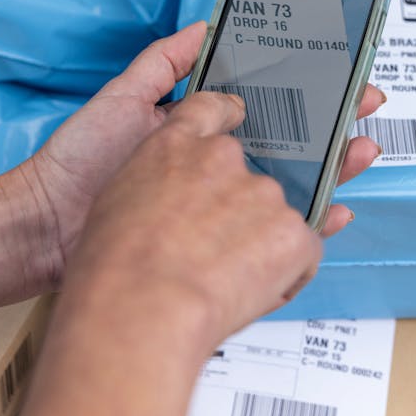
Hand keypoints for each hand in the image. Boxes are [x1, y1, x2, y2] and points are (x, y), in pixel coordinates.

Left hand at [0, 22, 385, 289]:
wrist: (47, 229)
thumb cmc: (80, 162)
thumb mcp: (122, 98)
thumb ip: (163, 64)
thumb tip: (204, 27)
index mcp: (196, 128)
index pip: (262, 103)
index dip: (300, 88)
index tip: (335, 71)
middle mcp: (214, 164)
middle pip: (288, 141)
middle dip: (331, 123)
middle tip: (365, 105)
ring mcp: (217, 204)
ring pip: (290, 183)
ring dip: (331, 167)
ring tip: (362, 150)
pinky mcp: (216, 242)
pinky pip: (273, 231)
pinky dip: (308, 221)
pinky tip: (333, 208)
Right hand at [61, 91, 319, 345]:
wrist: (141, 305)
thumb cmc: (114, 266)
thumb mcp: (116, 202)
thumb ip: (155, 185)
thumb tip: (174, 200)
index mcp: (175, 145)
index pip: (211, 109)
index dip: (227, 116)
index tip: (237, 120)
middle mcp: (224, 159)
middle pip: (248, 175)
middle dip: (240, 210)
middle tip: (215, 250)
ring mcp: (263, 194)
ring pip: (275, 217)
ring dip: (260, 243)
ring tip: (224, 279)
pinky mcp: (292, 231)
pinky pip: (301, 251)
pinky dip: (287, 272)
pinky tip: (251, 290)